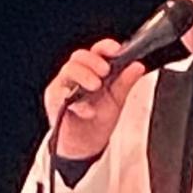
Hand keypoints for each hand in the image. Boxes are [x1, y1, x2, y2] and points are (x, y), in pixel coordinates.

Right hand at [43, 38, 147, 159]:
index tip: (116, 50)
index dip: (106, 47)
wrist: (84, 145)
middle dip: (93, 62)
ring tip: (96, 87)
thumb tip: (138, 66)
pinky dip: (74, 101)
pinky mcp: (54, 101)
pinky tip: (86, 109)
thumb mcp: (116, 100)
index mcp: (93, 70)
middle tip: (105, 71)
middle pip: (80, 56)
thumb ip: (125, 83)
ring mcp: (63, 86)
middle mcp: (77, 74)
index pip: (97, 51)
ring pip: (69, 70)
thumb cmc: (97, 119)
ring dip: (83, 75)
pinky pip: (60, 95)